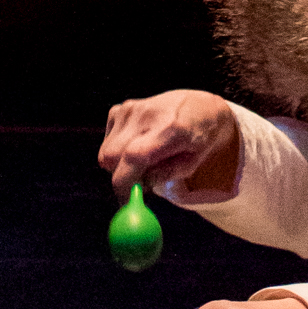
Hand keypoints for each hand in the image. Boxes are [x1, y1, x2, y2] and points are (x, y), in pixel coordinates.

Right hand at [97, 88, 240, 203]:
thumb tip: (138, 190)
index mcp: (170, 129)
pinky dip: (118, 148)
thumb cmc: (199, 140)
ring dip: (120, 162)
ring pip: (107, 150)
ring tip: (144, 160)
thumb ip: (164, 176)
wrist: (200, 108)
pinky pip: (108, 139)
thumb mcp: (191, 164)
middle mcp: (147, 115)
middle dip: (120, 175)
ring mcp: (132, 108)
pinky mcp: (122, 108)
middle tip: (136, 183)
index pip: (133, 156)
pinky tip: (138, 144)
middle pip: (111, 155)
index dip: (124, 183)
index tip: (126, 201)